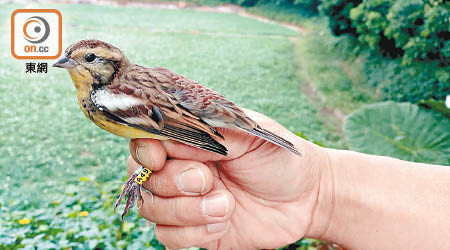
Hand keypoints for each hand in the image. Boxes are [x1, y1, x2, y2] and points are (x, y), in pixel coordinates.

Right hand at [127, 109, 330, 248]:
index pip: (145, 142)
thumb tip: (167, 139)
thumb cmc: (280, 157)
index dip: (145, 151)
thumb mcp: (249, 133)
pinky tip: (223, 223)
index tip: (159, 158)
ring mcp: (186, 202)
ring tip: (226, 205)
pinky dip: (193, 233)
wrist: (307, 197)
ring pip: (152, 210)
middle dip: (174, 182)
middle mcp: (181, 169)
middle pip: (143, 178)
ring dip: (187, 210)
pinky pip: (168, 237)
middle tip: (208, 180)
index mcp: (191, 140)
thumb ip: (208, 132)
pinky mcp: (194, 231)